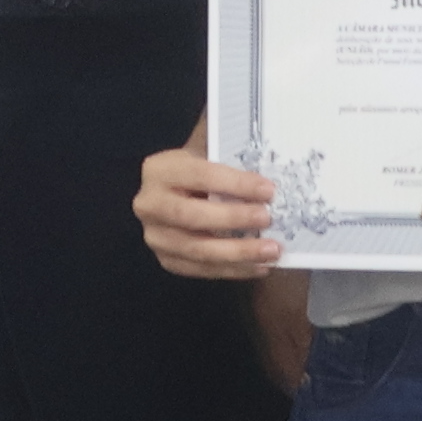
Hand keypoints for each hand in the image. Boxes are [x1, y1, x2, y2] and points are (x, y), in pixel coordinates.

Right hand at [137, 131, 280, 284]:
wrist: (174, 193)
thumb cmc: (199, 169)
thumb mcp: (207, 150)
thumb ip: (229, 152)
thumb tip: (271, 159)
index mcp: (159, 170)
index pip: (200, 175)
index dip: (235, 184)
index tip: (268, 190)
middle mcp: (149, 204)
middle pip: (192, 216)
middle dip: (234, 219)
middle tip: (268, 219)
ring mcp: (155, 236)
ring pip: (198, 250)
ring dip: (239, 253)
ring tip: (271, 251)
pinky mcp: (167, 260)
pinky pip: (201, 270)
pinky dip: (233, 270)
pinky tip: (259, 267)